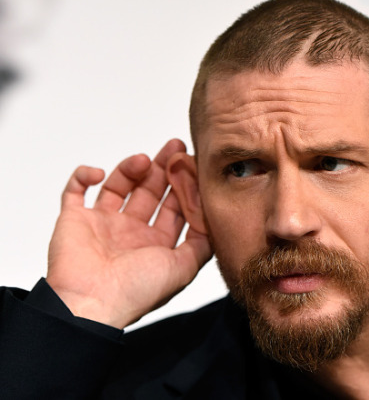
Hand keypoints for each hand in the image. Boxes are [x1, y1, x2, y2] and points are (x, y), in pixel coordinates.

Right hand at [46, 139, 211, 328]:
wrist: (91, 303)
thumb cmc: (137, 290)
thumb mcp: (184, 267)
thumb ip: (202, 243)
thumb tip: (212, 219)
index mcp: (155, 243)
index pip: (174, 206)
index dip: (185, 185)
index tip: (193, 163)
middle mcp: (130, 232)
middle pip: (150, 191)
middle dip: (164, 168)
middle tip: (176, 147)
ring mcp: (102, 224)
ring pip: (119, 185)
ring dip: (132, 168)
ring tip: (144, 160)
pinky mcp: (74, 219)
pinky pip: (74, 190)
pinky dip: (83, 175)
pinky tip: (98, 173)